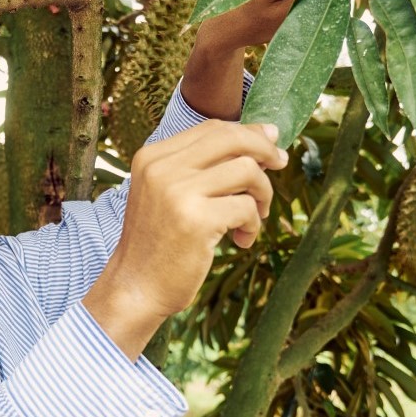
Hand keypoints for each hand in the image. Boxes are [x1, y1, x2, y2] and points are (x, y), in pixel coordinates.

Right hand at [106, 120, 288, 318]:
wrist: (135, 287)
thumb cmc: (159, 242)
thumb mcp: (168, 194)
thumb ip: (203, 167)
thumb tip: (266, 136)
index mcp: (152, 157)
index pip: (211, 128)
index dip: (247, 133)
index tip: (269, 148)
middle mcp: (162, 168)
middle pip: (232, 138)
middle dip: (265, 150)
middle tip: (280, 165)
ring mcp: (177, 192)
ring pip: (247, 170)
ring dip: (262, 194)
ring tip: (254, 216)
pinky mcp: (196, 220)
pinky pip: (247, 207)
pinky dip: (253, 224)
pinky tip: (240, 240)